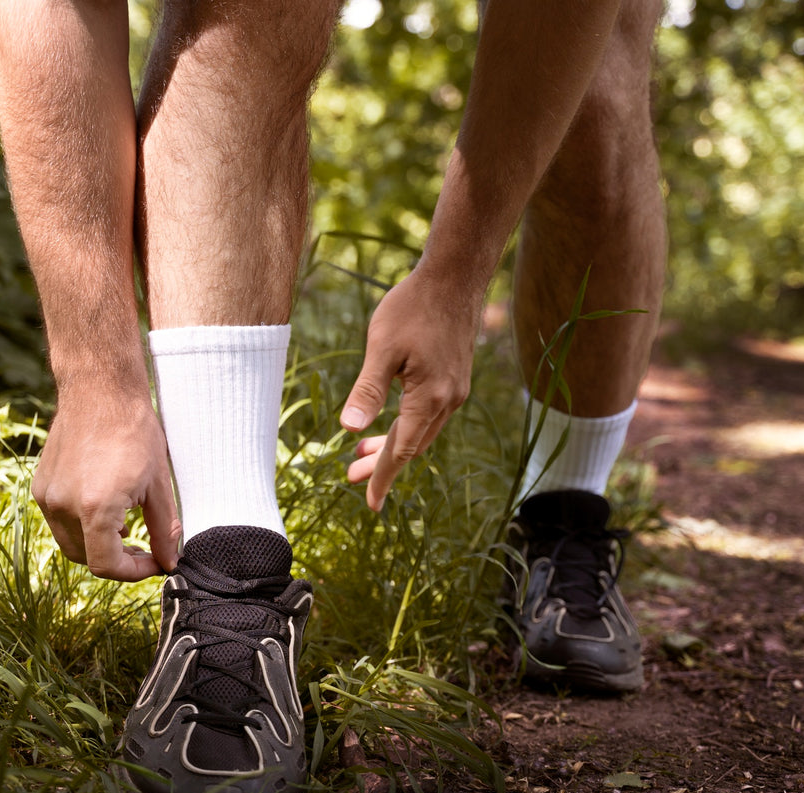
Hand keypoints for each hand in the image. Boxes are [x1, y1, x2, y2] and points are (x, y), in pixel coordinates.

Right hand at [32, 393, 180, 580]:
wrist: (100, 390)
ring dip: (97, 544)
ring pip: (70, 542)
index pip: (106, 566)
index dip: (134, 572)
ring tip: (124, 527)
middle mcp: (63, 506)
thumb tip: (168, 561)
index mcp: (95, 508)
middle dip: (117, 561)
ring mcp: (47, 496)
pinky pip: (59, 520)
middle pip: (86, 559)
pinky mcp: (40, 485)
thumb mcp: (158, 485)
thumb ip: (163, 530)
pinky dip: (81, 525)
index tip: (154, 560)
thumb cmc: (134, 431)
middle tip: (144, 549)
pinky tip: (104, 506)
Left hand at [340, 266, 480, 509]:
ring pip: (422, 431)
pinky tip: (390, 421)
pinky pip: (429, 414)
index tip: (369, 503)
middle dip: (383, 464)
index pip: (402, 450)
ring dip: (394, 444)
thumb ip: (367, 390)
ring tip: (362, 451)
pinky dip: (407, 425)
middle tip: (352, 477)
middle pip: (413, 445)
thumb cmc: (413, 308)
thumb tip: (349, 428)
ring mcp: (454, 389)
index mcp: (429, 398)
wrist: (454, 278)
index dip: (383, 477)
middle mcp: (448, 400)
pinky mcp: (454, 378)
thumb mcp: (382, 348)